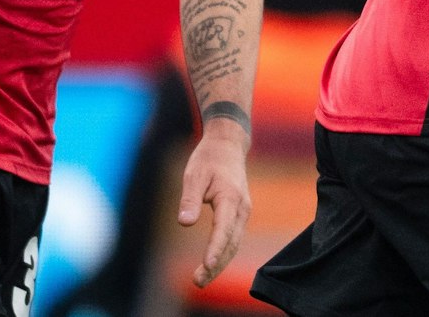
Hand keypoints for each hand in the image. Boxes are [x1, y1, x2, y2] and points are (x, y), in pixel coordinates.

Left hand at [177, 125, 250, 288]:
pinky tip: (211, 265)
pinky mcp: (239, 214)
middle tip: (198, 281)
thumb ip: (189, 199)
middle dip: (216, 265)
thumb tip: (185, 222)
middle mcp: (241, 208)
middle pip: (231, 243)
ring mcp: (242, 212)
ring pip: (233, 244)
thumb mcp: (194, 175)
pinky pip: (233, 239)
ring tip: (201, 279)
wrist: (227, 146)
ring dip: (220, 263)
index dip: (215, 249)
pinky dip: (223, 254)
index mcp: (230, 198)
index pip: (223, 229)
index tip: (206, 266)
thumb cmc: (209, 159)